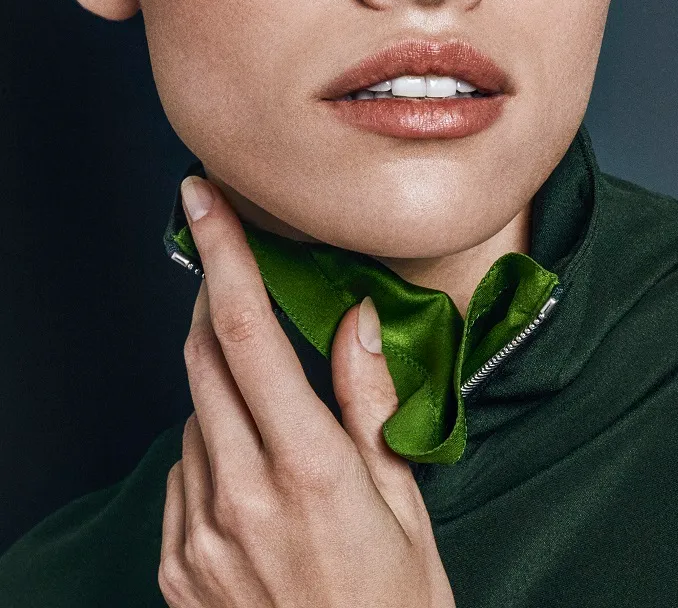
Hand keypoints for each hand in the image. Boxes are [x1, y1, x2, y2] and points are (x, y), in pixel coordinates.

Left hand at [158, 176, 455, 607]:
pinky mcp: (179, 567)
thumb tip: (358, 319)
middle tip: (236, 282)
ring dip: (223, 389)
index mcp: (308, 468)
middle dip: (212, 305)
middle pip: (203, 358)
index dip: (222, 255)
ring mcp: (201, 534)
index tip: (202, 200)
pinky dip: (211, 449)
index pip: (248, 333)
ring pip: (194, 415)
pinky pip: (184, 471)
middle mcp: (242, 494)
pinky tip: (254, 479)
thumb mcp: (407, 505)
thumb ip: (373, 404)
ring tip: (278, 425)